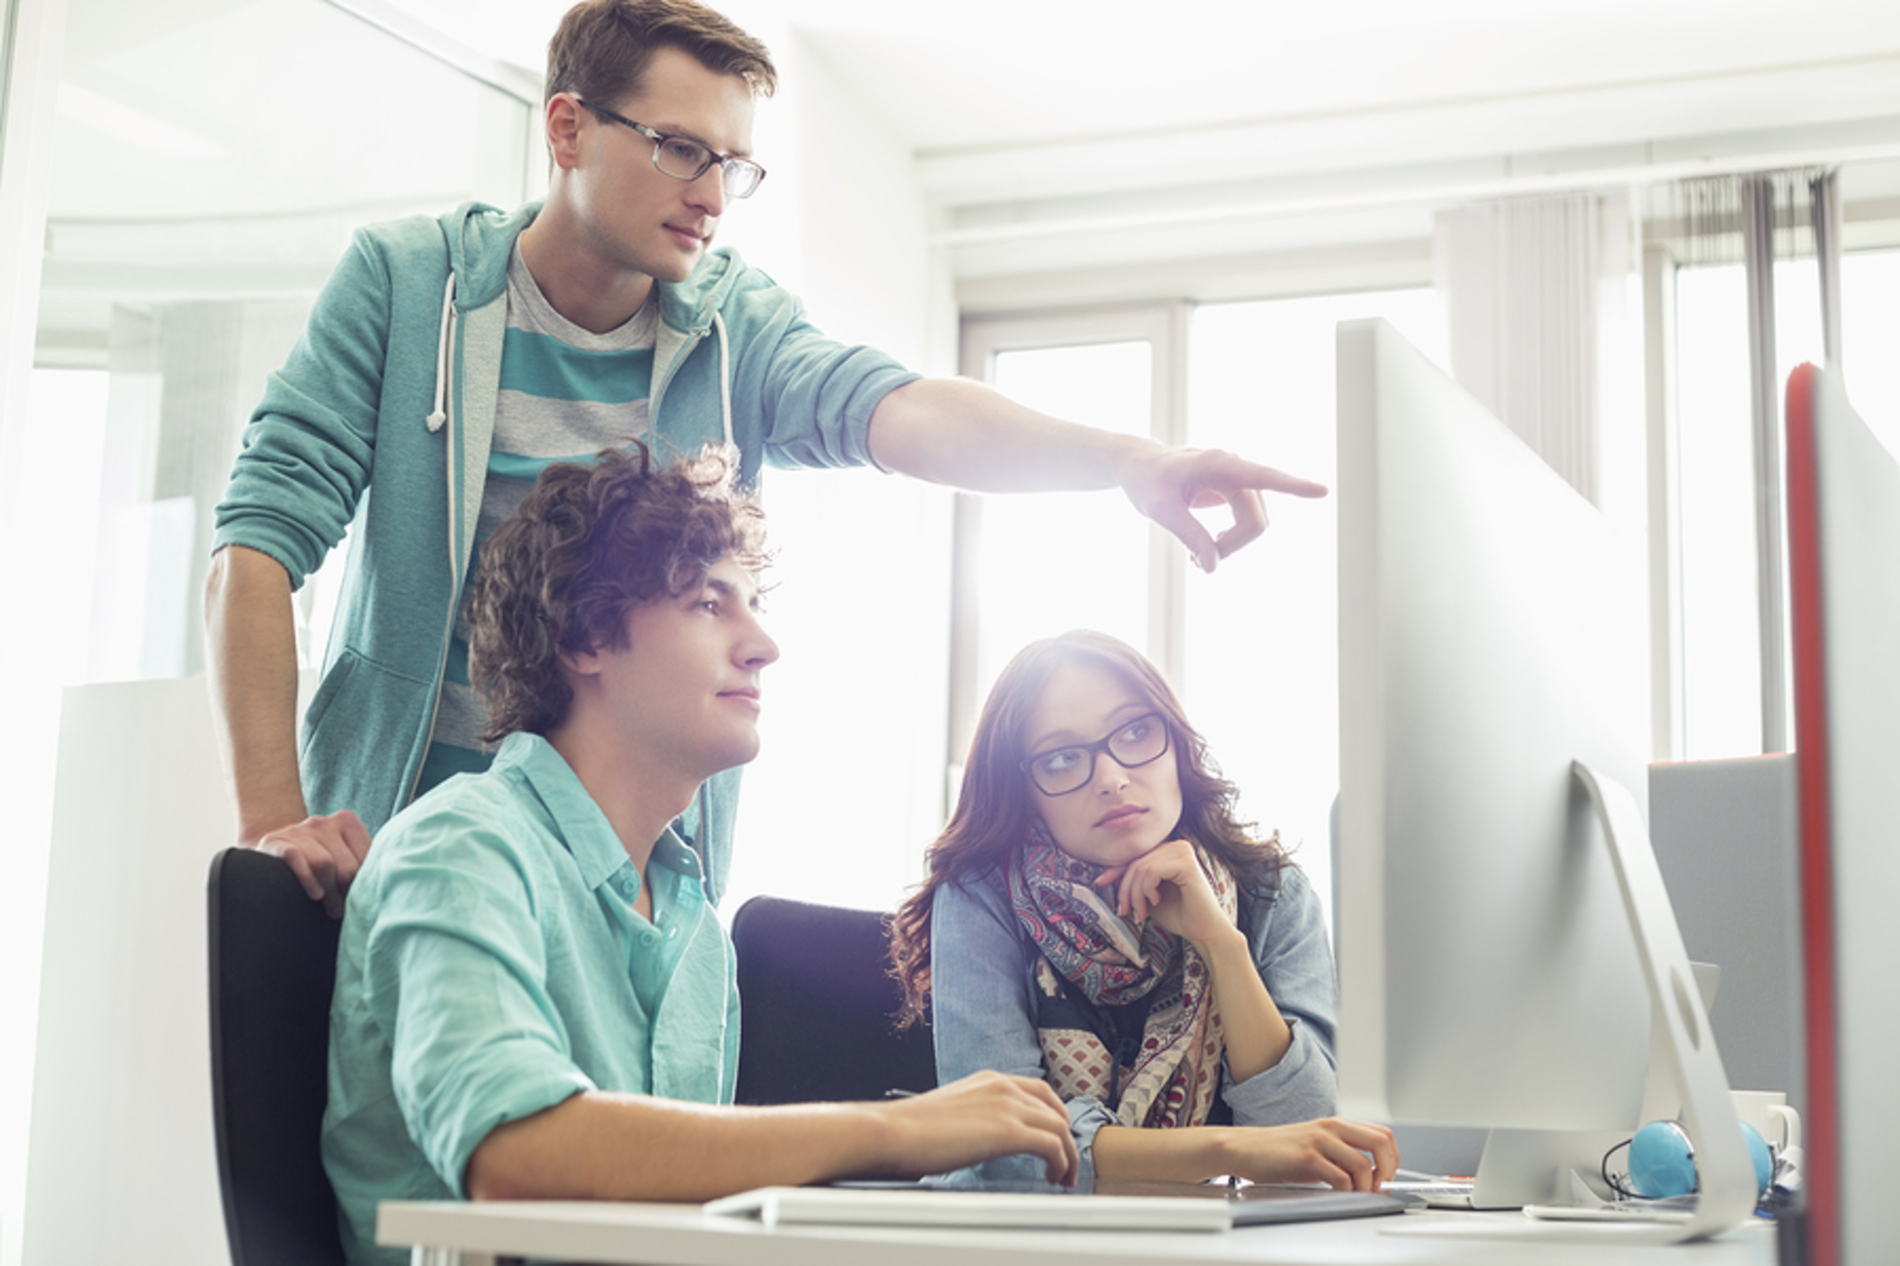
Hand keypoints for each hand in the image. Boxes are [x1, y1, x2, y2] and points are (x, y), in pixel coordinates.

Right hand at [248, 809, 370, 918]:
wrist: (273, 858)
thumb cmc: (317, 863)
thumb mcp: (343, 858)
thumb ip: (363, 865)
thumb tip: (389, 884)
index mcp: (345, 821)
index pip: (367, 858)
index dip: (366, 883)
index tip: (363, 899)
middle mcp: (321, 821)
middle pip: (347, 866)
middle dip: (348, 893)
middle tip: (345, 910)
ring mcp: (296, 829)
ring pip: (324, 864)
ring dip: (330, 893)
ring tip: (331, 909)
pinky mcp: (274, 841)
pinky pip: (295, 858)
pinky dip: (307, 879)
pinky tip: (315, 895)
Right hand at [874, 1071, 1079, 1185]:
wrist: (893, 1130)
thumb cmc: (910, 1128)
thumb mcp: (952, 1110)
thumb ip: (974, 1115)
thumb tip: (977, 1135)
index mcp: (989, 1079)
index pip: (1038, 1089)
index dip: (1053, 1112)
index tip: (1055, 1133)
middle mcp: (1004, 1087)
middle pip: (1055, 1108)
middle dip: (1066, 1135)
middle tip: (1065, 1159)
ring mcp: (1008, 1107)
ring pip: (1060, 1128)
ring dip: (1069, 1154)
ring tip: (1064, 1175)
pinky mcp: (1009, 1132)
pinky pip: (1053, 1146)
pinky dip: (1062, 1162)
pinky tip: (1055, 1176)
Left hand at [1099, 839, 1228, 949]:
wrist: (1203, 932)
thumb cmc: (1179, 914)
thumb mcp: (1148, 895)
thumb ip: (1133, 882)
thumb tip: (1104, 876)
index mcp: (1169, 850)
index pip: (1135, 856)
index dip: (1115, 869)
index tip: (1100, 883)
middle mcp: (1177, 845)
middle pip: (1135, 862)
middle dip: (1125, 890)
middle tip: (1126, 911)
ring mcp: (1183, 851)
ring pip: (1141, 868)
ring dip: (1135, 895)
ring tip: (1142, 912)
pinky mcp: (1186, 863)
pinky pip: (1151, 872)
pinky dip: (1147, 890)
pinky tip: (1156, 901)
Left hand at [1114, 444, 1326, 573]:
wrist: (1137, 466)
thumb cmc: (1146, 481)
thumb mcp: (1160, 510)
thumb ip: (1189, 535)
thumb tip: (1213, 567)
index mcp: (1219, 464)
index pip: (1264, 477)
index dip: (1294, 486)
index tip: (1323, 492)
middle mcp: (1235, 468)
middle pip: (1256, 519)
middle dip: (1233, 546)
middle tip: (1196, 562)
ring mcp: (1237, 479)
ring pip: (1254, 524)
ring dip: (1231, 545)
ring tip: (1197, 556)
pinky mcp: (1234, 490)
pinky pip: (1246, 522)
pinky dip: (1230, 541)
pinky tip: (1206, 550)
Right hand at [1219, 1119, 1398, 1191]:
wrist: (1245, 1148)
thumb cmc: (1280, 1151)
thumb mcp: (1318, 1146)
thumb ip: (1343, 1154)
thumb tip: (1372, 1174)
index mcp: (1337, 1124)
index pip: (1383, 1134)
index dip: (1393, 1157)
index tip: (1387, 1175)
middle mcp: (1331, 1127)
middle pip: (1381, 1142)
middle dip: (1388, 1169)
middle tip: (1379, 1186)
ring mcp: (1319, 1140)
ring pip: (1362, 1164)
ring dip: (1365, 1187)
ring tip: (1355, 1195)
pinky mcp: (1306, 1157)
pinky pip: (1340, 1177)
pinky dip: (1345, 1191)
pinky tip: (1337, 1194)